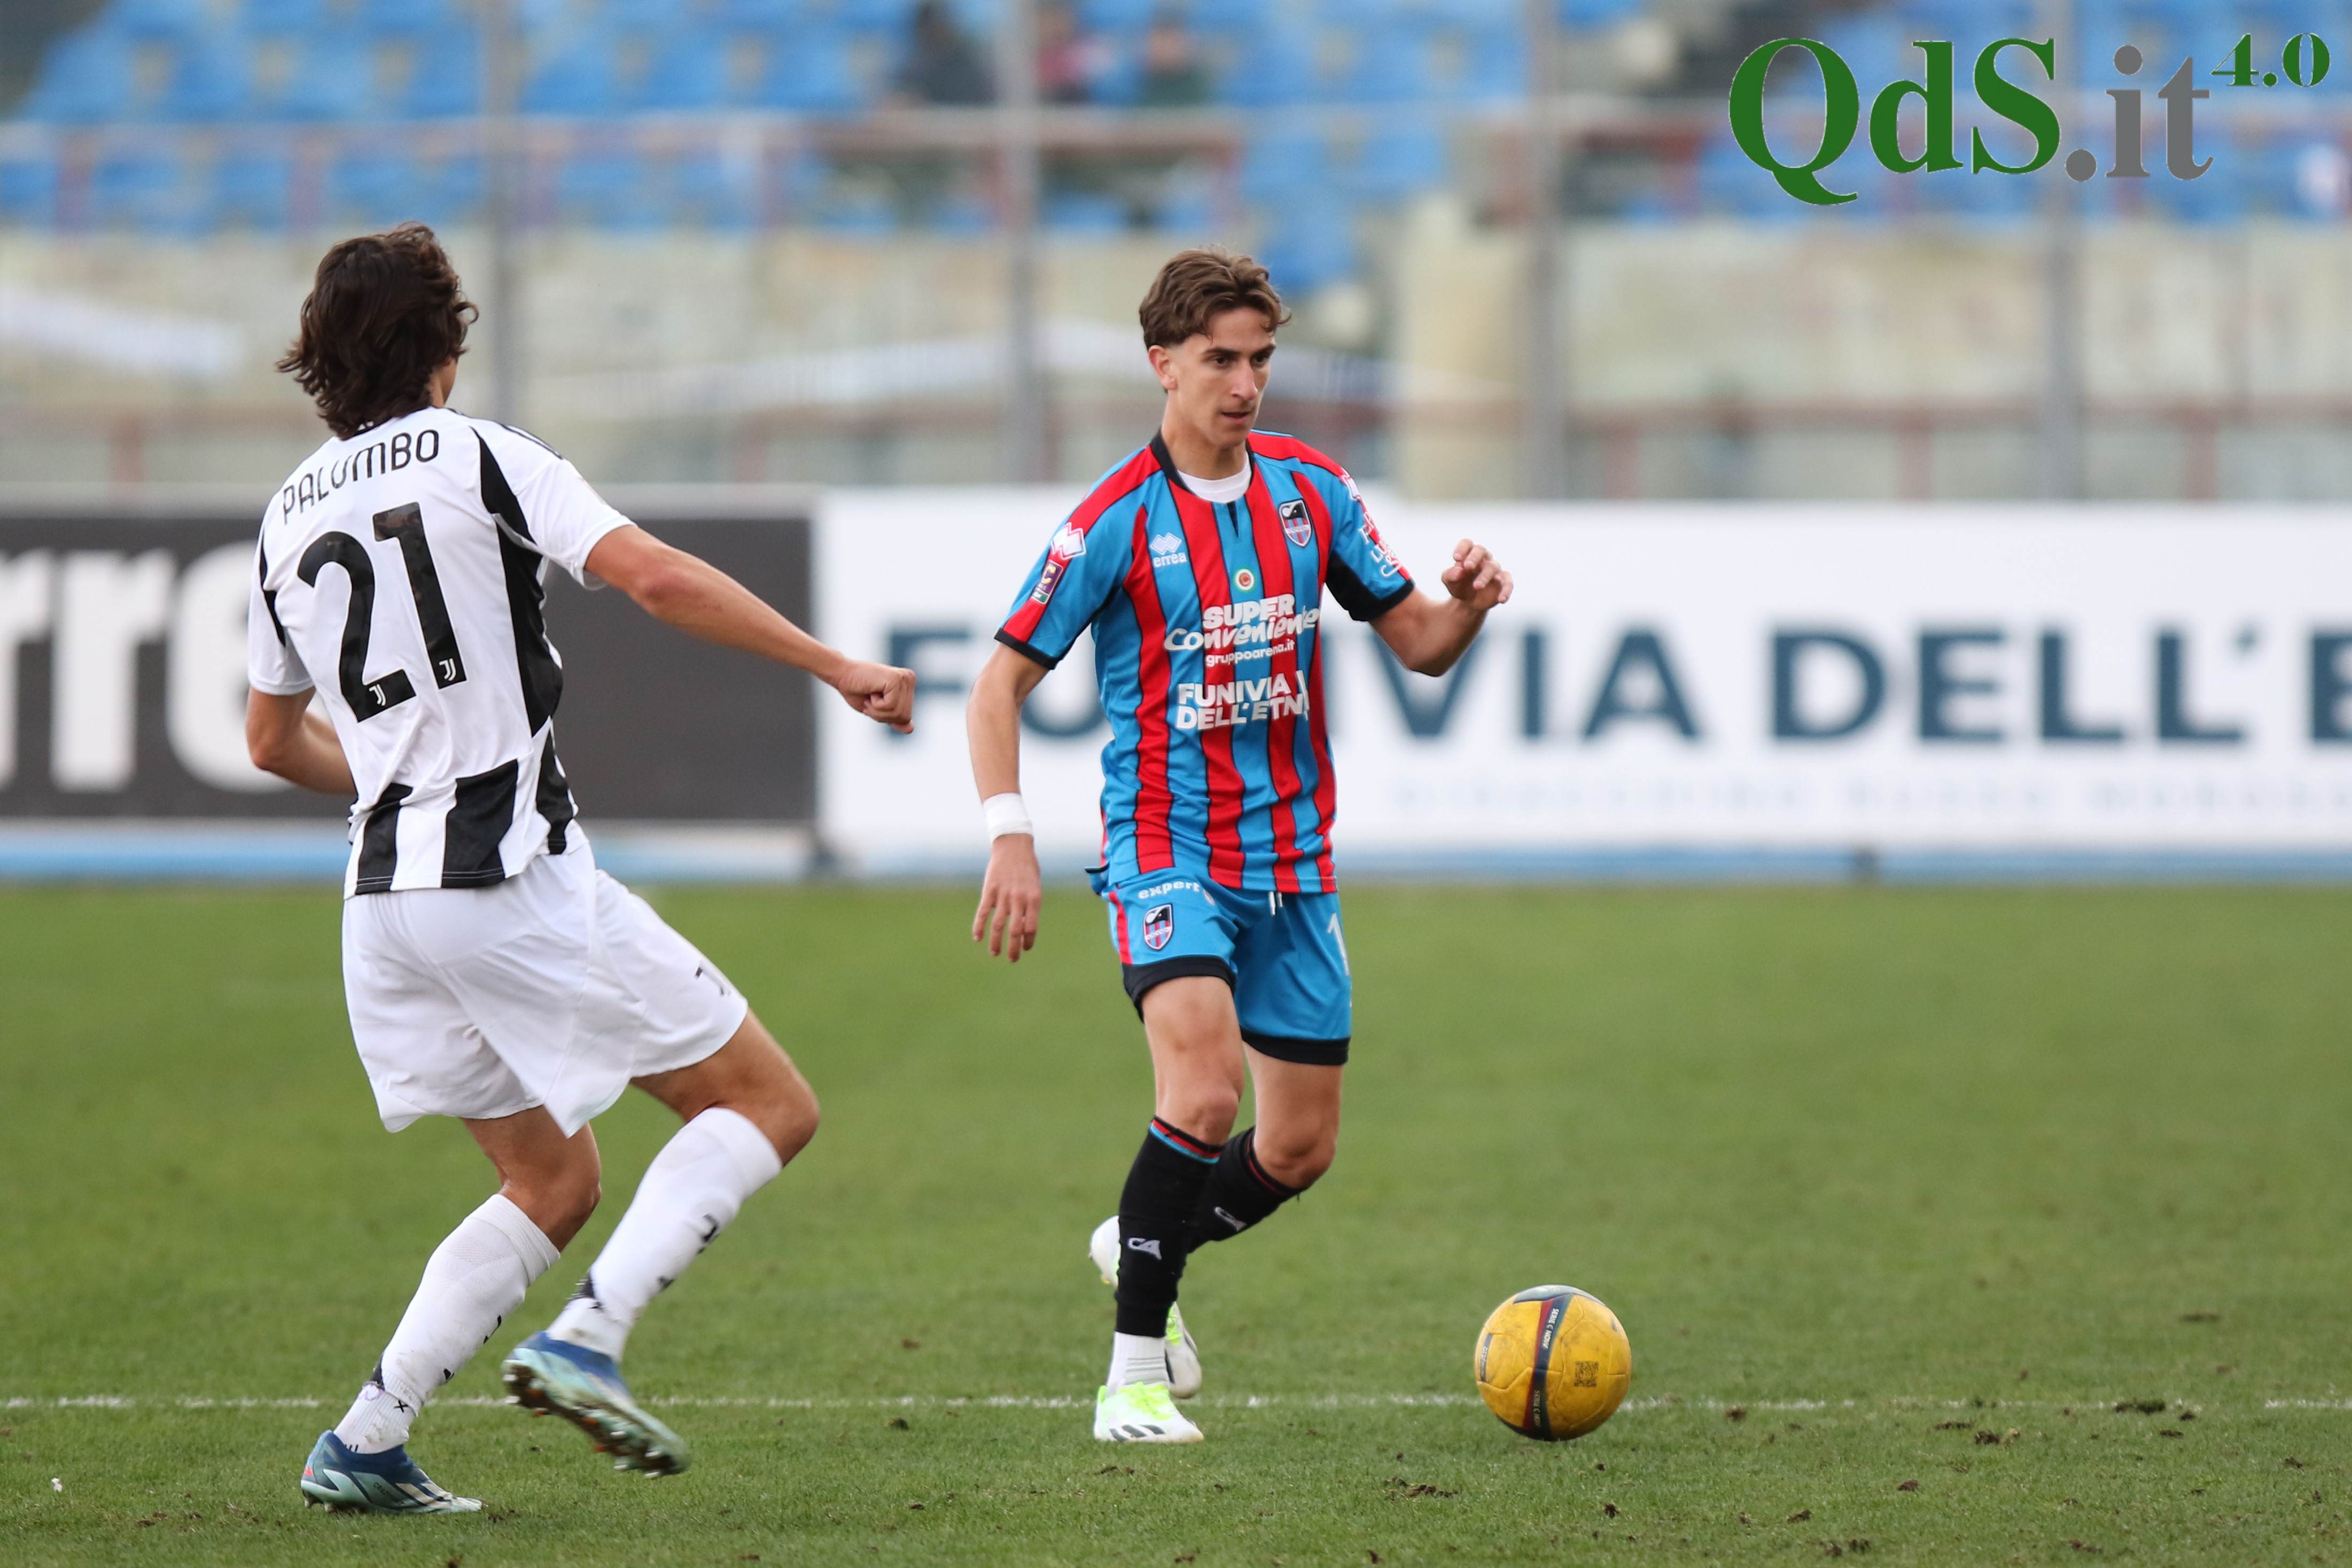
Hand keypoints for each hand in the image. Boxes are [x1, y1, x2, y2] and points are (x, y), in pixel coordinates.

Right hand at [832, 659, 914, 732]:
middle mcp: (909, 679)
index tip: (874, 702)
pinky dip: (876, 705)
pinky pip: (891, 706)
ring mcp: (904, 678)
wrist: (841, 675)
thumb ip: (894, 718)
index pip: (906, 717)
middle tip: (870, 700)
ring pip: (899, 713)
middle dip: (883, 715)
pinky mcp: (896, 679)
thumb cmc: (856, 691)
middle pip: (905, 716)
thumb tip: (911, 730)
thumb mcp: (878, 710)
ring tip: (870, 696)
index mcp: (907, 685)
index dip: (886, 717)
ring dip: (878, 710)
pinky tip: (871, 692)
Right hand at [972, 835, 1041, 963]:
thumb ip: (1030, 906)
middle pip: (1015, 931)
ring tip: (995, 953)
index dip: (1028, 942)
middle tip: (1012, 960)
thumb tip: (1024, 928)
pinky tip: (977, 937)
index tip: (1025, 949)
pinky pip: (983, 913)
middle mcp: (1019, 899)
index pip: (1031, 928)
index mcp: (1034, 899)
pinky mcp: (990, 890)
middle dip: (1013, 949)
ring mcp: (1003, 895)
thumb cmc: (1027, 868)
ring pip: (998, 925)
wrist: (1014, 846)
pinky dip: (979, 927)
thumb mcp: (1035, 887)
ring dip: (996, 942)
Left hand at [1440, 539, 1512, 612]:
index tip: (1456, 558)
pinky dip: (1506, 590)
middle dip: (1474, 557)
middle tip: (1467, 567)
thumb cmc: (1459, 586)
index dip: (1462, 548)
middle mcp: (1483, 558)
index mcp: (1468, 554)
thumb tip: (1458, 571)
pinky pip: (1508, 583)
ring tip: (1476, 586)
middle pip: (1481, 550)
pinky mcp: (1504, 581)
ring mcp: (1495, 569)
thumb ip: (1450, 575)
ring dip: (1485, 576)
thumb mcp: (1450, 581)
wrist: (1468, 602)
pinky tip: (1501, 599)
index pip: (1467, 543)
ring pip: (1493, 566)